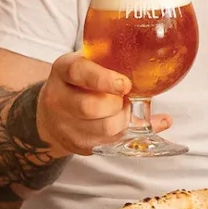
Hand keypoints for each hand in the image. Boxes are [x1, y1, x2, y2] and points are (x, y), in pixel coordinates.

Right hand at [36, 53, 171, 155]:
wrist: (53, 114)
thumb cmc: (81, 83)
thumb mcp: (91, 64)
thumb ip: (116, 64)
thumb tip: (154, 77)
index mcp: (64, 70)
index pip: (79, 72)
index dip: (103, 79)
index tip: (124, 84)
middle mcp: (57, 98)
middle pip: (91, 107)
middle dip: (118, 104)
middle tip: (124, 98)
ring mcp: (64, 125)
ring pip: (103, 128)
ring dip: (123, 120)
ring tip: (124, 110)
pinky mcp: (76, 145)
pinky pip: (109, 143)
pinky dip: (126, 134)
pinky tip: (129, 124)